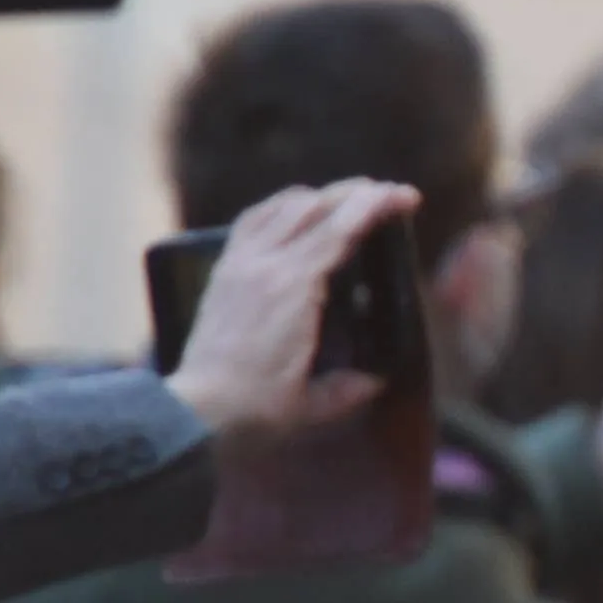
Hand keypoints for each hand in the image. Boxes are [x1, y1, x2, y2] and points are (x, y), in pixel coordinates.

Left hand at [162, 180, 420, 445]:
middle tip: (390, 195)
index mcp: (295, 288)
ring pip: (284, 205)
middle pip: (316, 206)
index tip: (407, 198)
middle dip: (359, 193)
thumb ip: (350, 387)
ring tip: (350, 200)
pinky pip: (254, 219)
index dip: (377, 206)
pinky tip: (297, 209)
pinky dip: (282, 205)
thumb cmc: (256, 407)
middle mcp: (266, 264)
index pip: (341, 229)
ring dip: (323, 196)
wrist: (196, 409)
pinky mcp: (224, 269)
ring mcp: (241, 262)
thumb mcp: (315, 403)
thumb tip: (374, 378)